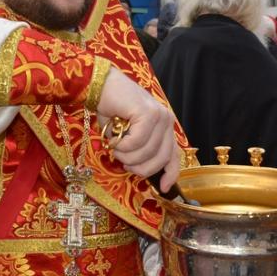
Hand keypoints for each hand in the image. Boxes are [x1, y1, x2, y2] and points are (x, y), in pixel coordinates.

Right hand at [96, 67, 178, 191]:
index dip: (170, 174)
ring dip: (126, 156)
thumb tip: (140, 171)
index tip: (162, 189)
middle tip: (123, 162)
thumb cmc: (113, 110)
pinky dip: (122, 145)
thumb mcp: (129, 134)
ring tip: (115, 147)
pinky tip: (114, 139)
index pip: (174, 156)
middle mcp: (167, 121)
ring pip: (147, 152)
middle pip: (160, 159)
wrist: (102, 85)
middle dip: (140, 168)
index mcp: (165, 127)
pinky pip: (137, 141)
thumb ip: (140, 149)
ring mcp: (160, 115)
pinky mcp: (148, 113)